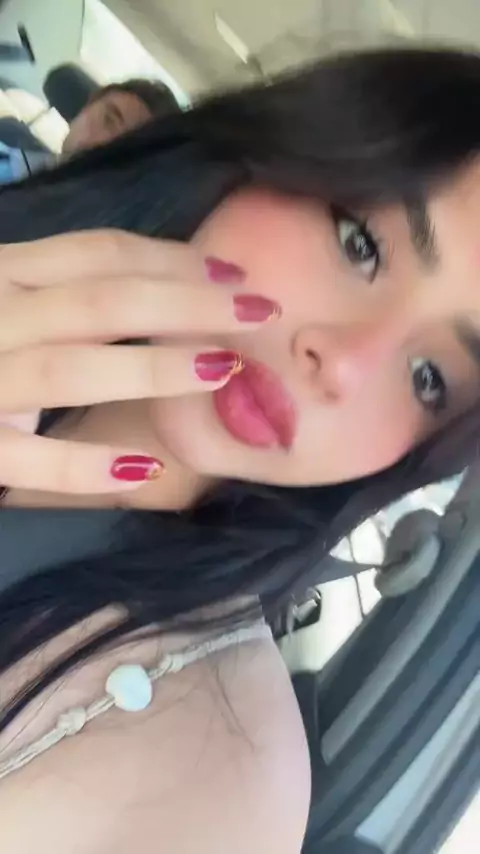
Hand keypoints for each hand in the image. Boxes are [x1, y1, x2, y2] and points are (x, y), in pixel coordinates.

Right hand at [0, 230, 278, 494]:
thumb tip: (143, 291)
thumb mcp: (1, 298)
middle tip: (261, 310)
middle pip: (101, 301)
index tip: (233, 275)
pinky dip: (83, 464)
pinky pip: (26, 457)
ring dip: (150, 370)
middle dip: (188, 303)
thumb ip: (47, 292)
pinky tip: (144, 469)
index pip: (97, 256)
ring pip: (69, 367)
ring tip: (220, 371)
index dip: (172, 262)